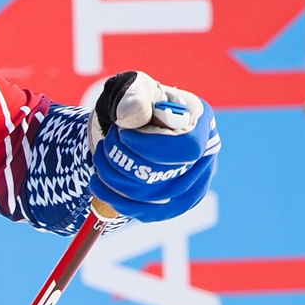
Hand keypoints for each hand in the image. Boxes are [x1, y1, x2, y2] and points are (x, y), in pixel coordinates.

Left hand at [90, 71, 215, 221]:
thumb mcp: (131, 91)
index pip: (188, 148)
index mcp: (200, 122)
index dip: (150, 146)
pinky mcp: (176, 205)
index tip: (122, 134)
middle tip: (106, 144)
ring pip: (155, 199)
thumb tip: (132, 116)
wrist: (129, 127)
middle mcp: (205, 156)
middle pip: (168, 176)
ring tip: (100, 158)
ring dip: (116, 180)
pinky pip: (147, 213)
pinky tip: (99, 184)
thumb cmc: (134, 104)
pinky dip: (116, 201)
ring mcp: (194, 184)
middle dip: (125, 161)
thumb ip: (132, 98)